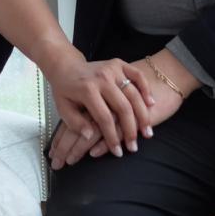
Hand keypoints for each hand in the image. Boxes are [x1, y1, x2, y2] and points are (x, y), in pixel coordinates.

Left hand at [42, 45, 156, 156]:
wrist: (66, 65)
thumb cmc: (65, 90)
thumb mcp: (63, 108)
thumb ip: (75, 123)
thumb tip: (89, 136)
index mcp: (86, 89)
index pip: (104, 118)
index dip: (112, 137)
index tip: (117, 152)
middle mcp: (101, 78)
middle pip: (122, 107)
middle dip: (130, 130)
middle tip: (134, 147)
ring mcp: (112, 69)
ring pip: (133, 94)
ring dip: (142, 115)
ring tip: (147, 133)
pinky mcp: (119, 64)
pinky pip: (137, 75)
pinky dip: (146, 89)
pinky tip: (151, 104)